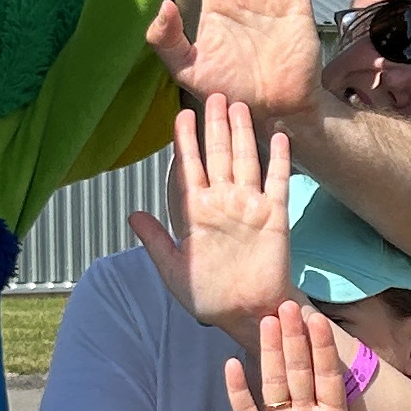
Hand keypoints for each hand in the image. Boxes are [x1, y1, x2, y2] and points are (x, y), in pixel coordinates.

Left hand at [128, 98, 294, 335]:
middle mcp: (223, 203)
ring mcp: (250, 206)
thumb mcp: (174, 271)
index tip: (180, 117)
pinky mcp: (275, 216)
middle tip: (212, 96)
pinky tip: (278, 136)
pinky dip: (279, 159)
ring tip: (238, 106)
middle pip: (217, 156)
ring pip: (245, 160)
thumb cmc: (208, 297)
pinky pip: (277, 181)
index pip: (189, 169)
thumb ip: (156, 241)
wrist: (246, 314)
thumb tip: (132, 214)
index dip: (185, 143)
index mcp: (196, 213)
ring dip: (242, 133)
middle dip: (213, 126)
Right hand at [226, 297, 400, 410]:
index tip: (319, 320)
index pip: (328, 377)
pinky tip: (233, 365)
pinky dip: (238, 390)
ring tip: (267, 322)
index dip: (323, 349)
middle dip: (294, 338)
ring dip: (270, 353)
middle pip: (299, 371)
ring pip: (274, 383)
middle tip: (288, 305)